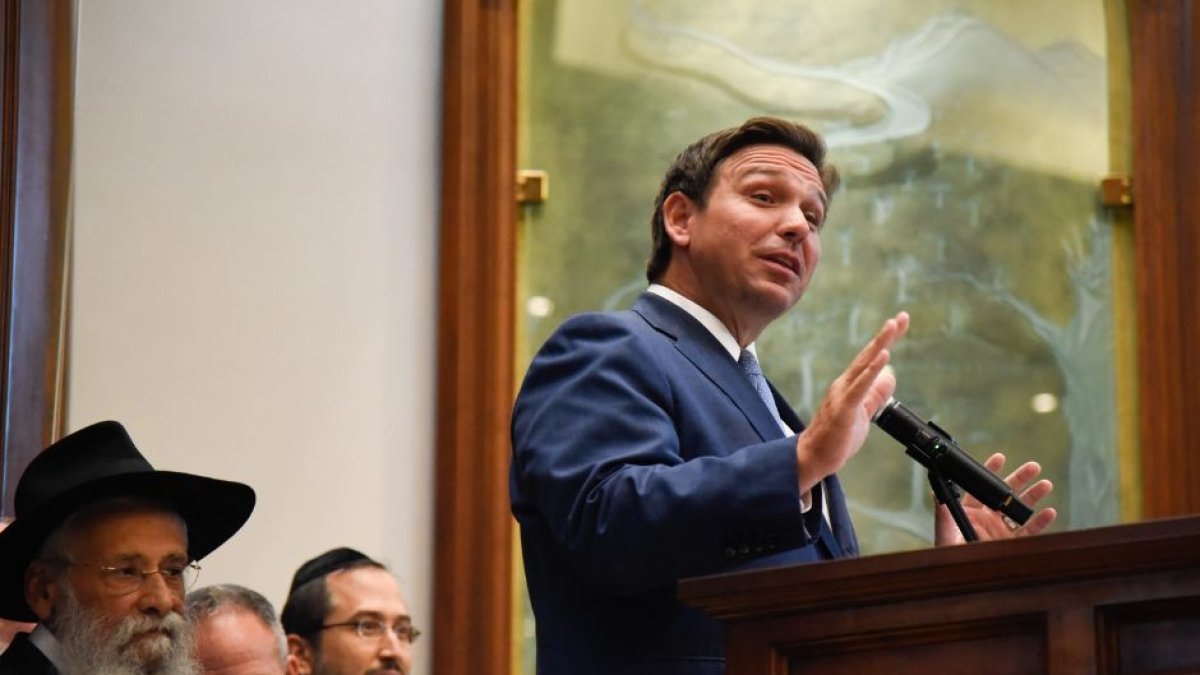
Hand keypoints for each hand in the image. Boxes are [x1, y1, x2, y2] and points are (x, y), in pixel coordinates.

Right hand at [796, 311, 908, 493]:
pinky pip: (860, 387)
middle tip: (900, 317)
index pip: (871, 359)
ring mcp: (842, 395)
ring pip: (863, 365)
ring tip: (892, 327)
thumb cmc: (836, 437)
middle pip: (868, 355)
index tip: (901, 322)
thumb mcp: (864, 414)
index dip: (886, 341)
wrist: (814, 458)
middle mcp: (844, 385)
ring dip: (879, 344)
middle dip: (886, 335)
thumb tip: (891, 374)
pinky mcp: (844, 409)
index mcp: (850, 386)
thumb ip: (876, 394)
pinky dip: (872, 370)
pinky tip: (883, 357)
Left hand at [934, 452, 1056, 544]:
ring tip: (1045, 483)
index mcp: (969, 512)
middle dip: (1019, 479)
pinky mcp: (1012, 545)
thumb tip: (938, 489)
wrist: (963, 578)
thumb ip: (943, 511)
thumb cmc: (949, 555)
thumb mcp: (945, 531)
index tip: (1000, 458)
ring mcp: (1000, 532)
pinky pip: (1029, 532)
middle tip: (1033, 466)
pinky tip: (1049, 512)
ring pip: (1020, 510)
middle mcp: (986, 519)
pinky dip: (1040, 522)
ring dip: (1033, 496)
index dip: (990, 472)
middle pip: (1005, 494)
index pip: (980, 488)